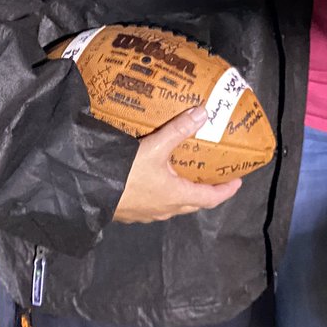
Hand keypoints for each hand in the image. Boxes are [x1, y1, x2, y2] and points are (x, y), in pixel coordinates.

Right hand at [113, 106, 241, 223]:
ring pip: (173, 206)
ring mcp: (147, 214)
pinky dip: (164, 194)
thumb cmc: (126, 173)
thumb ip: (178, 130)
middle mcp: (165, 209)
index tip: (237, 182)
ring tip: (186, 176)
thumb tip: (203, 113)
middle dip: (206, 192)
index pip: (210, 198)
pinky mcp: (131, 213)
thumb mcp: (155, 147)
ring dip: (184, 194)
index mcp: (176, 196)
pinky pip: (155, 205)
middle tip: (214, 177)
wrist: (89, 191)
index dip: (226, 191)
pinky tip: (155, 181)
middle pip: (193, 204)